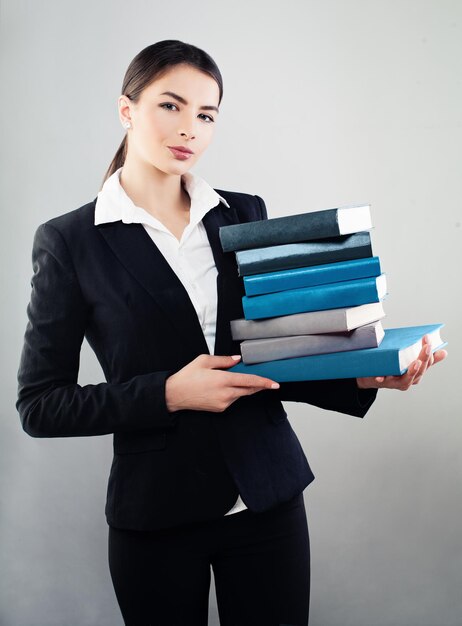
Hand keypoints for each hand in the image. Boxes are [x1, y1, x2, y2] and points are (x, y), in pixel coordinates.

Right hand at [165, 354, 279, 412]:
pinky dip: (233, 393)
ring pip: (241, 394)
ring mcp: (223, 403)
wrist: (175, 394)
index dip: (264, 382)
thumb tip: (237, 359)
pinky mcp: (220, 409)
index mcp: (223, 379)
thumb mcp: (204, 361)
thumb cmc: (188, 376)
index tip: (275, 384)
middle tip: (266, 381)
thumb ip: (224, 360)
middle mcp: (226, 393)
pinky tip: (223, 388)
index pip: (249, 381)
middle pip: (249, 389)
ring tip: (232, 379)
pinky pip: (232, 400)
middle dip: (259, 385)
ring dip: (243, 387)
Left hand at [356, 334, 447, 390]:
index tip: (428, 338)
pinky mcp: (384, 383)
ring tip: (415, 363)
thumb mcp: (408, 359)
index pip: (428, 363)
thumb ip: (423, 356)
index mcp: (417, 372)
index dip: (430, 352)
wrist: (370, 375)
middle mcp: (409, 379)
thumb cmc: (392, 367)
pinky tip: (381, 376)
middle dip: (425, 358)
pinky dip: (383, 378)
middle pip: (420, 371)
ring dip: (412, 371)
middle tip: (426, 346)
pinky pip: (384, 381)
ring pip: (407, 379)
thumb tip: (443, 352)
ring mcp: (396, 382)